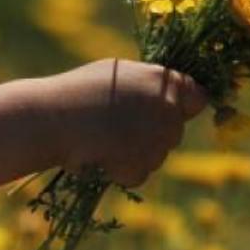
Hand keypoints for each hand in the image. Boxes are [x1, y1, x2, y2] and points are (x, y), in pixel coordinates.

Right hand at [33, 58, 209, 186]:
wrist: (51, 118)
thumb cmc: (76, 92)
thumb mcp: (117, 74)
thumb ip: (146, 84)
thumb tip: (162, 95)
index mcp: (163, 80)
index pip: (198, 97)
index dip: (182, 107)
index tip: (163, 114)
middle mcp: (167, 109)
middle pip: (174, 131)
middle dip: (152, 134)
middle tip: (118, 130)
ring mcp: (156, 139)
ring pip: (156, 156)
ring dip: (134, 154)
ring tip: (102, 141)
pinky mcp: (142, 165)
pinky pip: (138, 174)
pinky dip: (121, 172)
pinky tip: (100, 157)